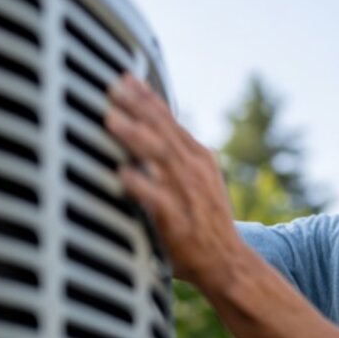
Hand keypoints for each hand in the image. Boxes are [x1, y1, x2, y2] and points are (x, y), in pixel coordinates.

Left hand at [104, 75, 338, 337]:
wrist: (227, 261)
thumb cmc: (201, 221)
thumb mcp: (194, 180)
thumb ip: (171, 158)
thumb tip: (140, 131)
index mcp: (197, 156)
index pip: (169, 120)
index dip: (148, 98)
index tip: (126, 77)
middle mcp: (193, 168)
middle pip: (162, 129)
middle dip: (137, 106)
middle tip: (113, 87)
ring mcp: (188, 192)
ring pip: (159, 156)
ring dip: (134, 136)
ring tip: (111, 119)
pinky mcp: (179, 220)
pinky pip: (157, 198)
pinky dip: (139, 183)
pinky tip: (120, 173)